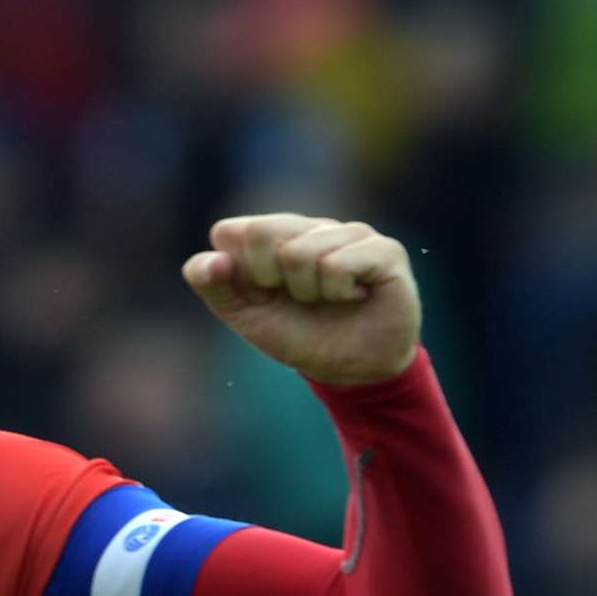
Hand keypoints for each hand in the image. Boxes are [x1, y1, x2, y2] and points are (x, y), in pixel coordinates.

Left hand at [183, 214, 421, 384]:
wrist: (351, 369)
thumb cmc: (297, 335)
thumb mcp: (244, 314)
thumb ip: (213, 285)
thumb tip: (213, 261)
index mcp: (273, 236)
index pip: (231, 232)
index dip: (241, 271)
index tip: (264, 292)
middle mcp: (310, 227)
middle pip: (262, 232)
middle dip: (271, 279)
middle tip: (298, 297)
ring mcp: (349, 233)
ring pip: (300, 253)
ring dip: (309, 292)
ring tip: (328, 299)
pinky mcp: (384, 249)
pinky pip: (338, 263)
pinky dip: (338, 292)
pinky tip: (355, 296)